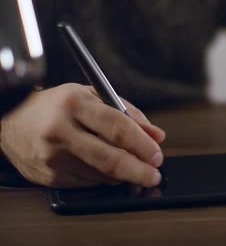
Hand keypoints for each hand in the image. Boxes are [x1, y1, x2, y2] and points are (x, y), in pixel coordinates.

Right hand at [0, 83, 165, 187]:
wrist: (10, 119)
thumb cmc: (57, 105)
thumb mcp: (92, 96)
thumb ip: (128, 113)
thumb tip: (157, 136)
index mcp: (75, 103)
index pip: (118, 127)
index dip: (143, 144)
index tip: (157, 154)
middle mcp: (61, 130)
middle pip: (111, 159)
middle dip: (140, 171)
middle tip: (154, 175)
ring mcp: (52, 157)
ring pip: (102, 175)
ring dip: (123, 175)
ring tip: (130, 166)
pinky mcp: (47, 176)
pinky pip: (88, 183)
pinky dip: (102, 178)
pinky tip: (101, 166)